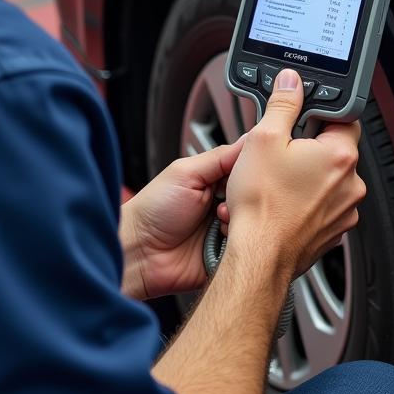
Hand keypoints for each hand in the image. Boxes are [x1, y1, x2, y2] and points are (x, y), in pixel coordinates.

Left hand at [120, 138, 244, 299]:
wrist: (140, 252)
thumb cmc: (154, 210)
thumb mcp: (186, 173)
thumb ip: (219, 157)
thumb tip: (248, 139)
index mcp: (213, 180)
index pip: (246, 170)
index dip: (251, 172)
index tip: (250, 174)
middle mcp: (222, 203)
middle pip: (253, 197)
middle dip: (244, 198)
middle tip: (225, 201)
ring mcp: (224, 230)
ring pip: (252, 222)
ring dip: (240, 221)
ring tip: (219, 221)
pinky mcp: (226, 254)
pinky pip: (246, 247)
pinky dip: (239, 243)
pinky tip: (223, 240)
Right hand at [223, 69, 365, 276]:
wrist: (258, 256)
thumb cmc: (261, 206)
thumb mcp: (264, 138)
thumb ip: (283, 104)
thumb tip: (291, 82)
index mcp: (340, 156)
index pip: (344, 116)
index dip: (319, 113)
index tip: (301, 118)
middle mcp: (351, 184)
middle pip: (334, 148)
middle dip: (309, 146)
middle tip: (281, 152)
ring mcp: (344, 211)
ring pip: (328, 178)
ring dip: (308, 175)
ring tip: (278, 180)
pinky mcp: (333, 230)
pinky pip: (324, 204)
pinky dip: (307, 200)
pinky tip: (283, 202)